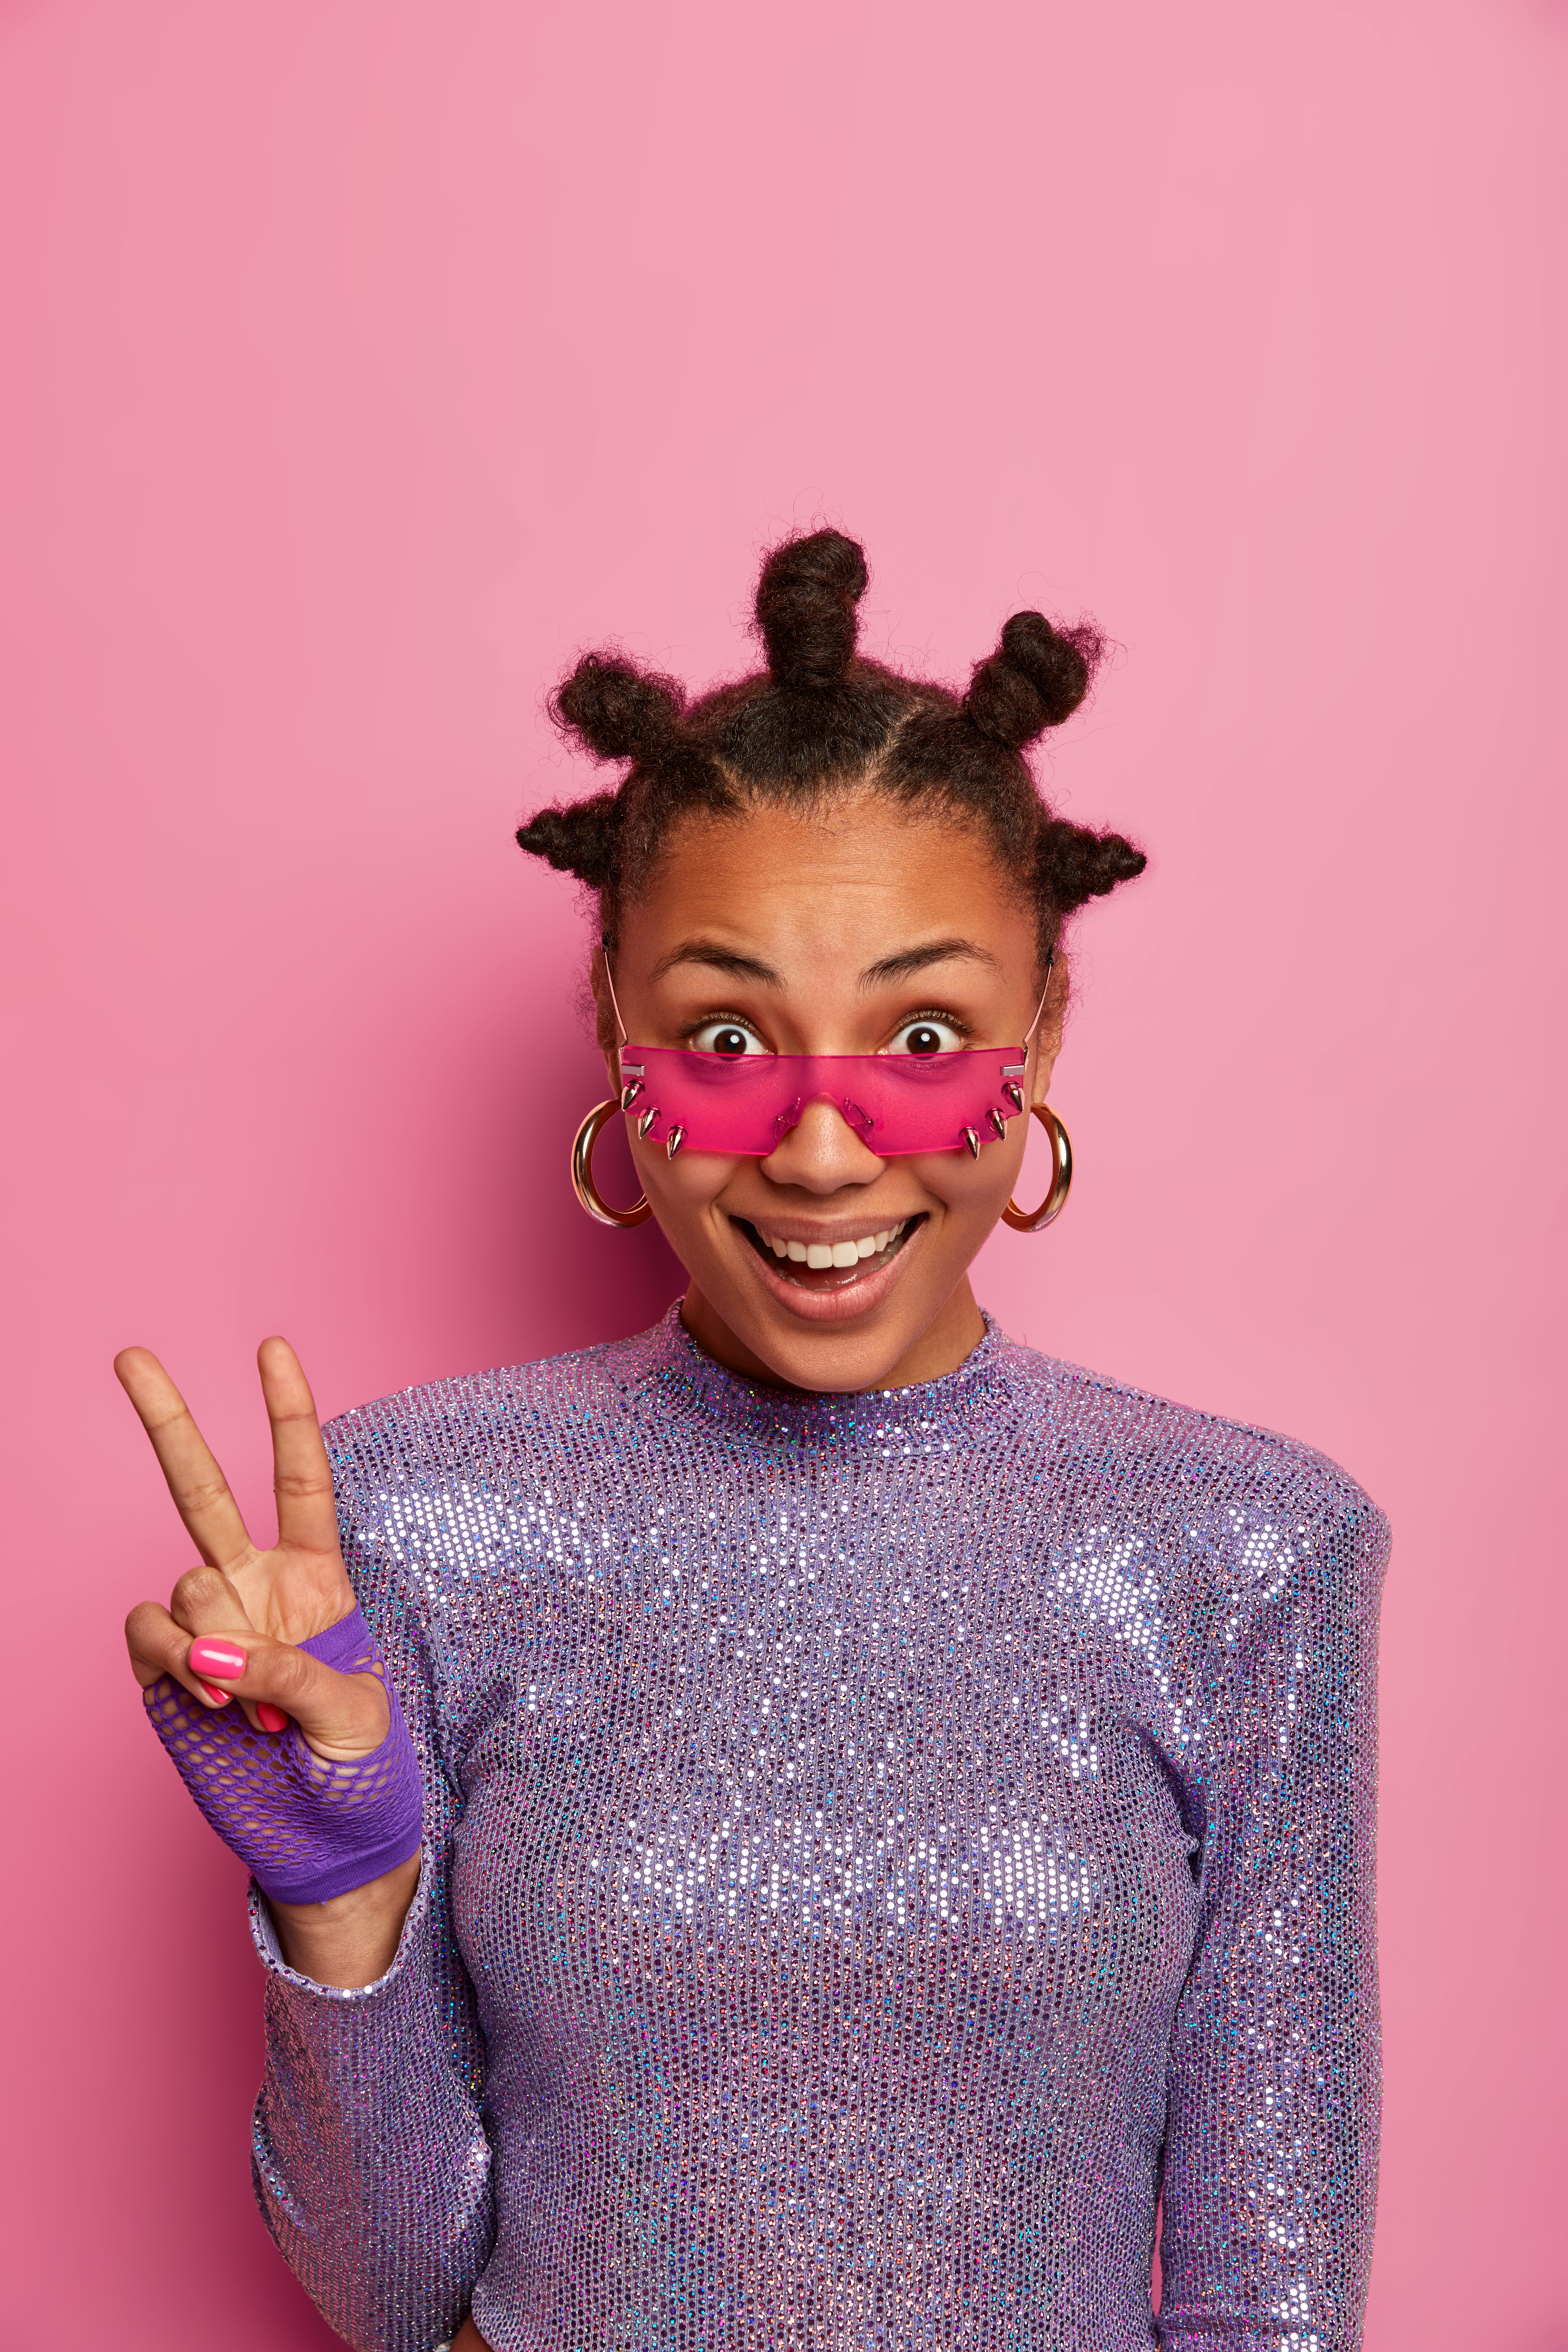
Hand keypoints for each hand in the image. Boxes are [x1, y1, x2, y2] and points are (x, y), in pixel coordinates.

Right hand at [119, 1336, 386, 1758]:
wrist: (323, 1832)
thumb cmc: (356, 1766)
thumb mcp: (352, 1713)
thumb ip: (289, 1675)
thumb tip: (217, 1653)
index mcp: (314, 1576)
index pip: (299, 1478)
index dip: (287, 1414)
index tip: (272, 1348)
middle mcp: (252, 1584)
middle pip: (202, 1489)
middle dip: (166, 1420)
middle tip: (130, 1354)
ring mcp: (206, 1623)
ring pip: (184, 1586)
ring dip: (210, 1642)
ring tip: (249, 1703)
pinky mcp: (166, 1668)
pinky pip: (148, 1635)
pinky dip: (174, 1663)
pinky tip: (210, 1698)